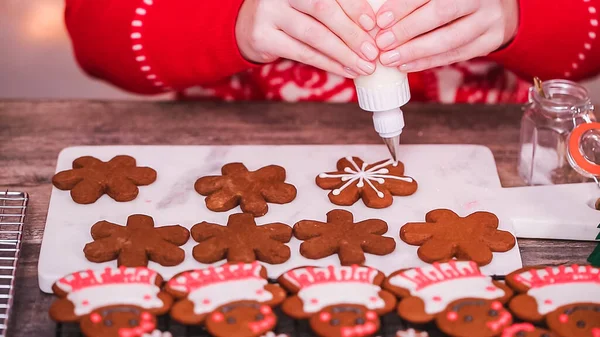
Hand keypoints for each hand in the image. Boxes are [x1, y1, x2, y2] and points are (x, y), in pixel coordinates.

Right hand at [236, 0, 379, 77]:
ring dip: (343, 53)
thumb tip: (372, 25)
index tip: (373, 24)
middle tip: (372, 52)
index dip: (354, 6)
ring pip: (314, 35)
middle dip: (351, 33)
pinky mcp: (262, 37)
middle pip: (323, 10)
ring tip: (363, 66)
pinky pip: (302, 53)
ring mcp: (268, 13)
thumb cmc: (291, 12)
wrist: (248, 25)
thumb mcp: (309, 2)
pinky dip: (327, 64)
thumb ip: (335, 7)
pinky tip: (345, 70)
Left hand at [374, 0, 518, 71]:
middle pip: (441, 13)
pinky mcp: (490, 41)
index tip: (381, 20)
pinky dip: (428, 62)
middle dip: (407, 30)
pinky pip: (455, 55)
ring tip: (390, 59)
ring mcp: (488, 19)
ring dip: (415, 52)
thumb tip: (381, 13)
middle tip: (382, 43)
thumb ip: (414, 1)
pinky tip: (407, 65)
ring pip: (449, 39)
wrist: (496, 5)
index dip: (404, 6)